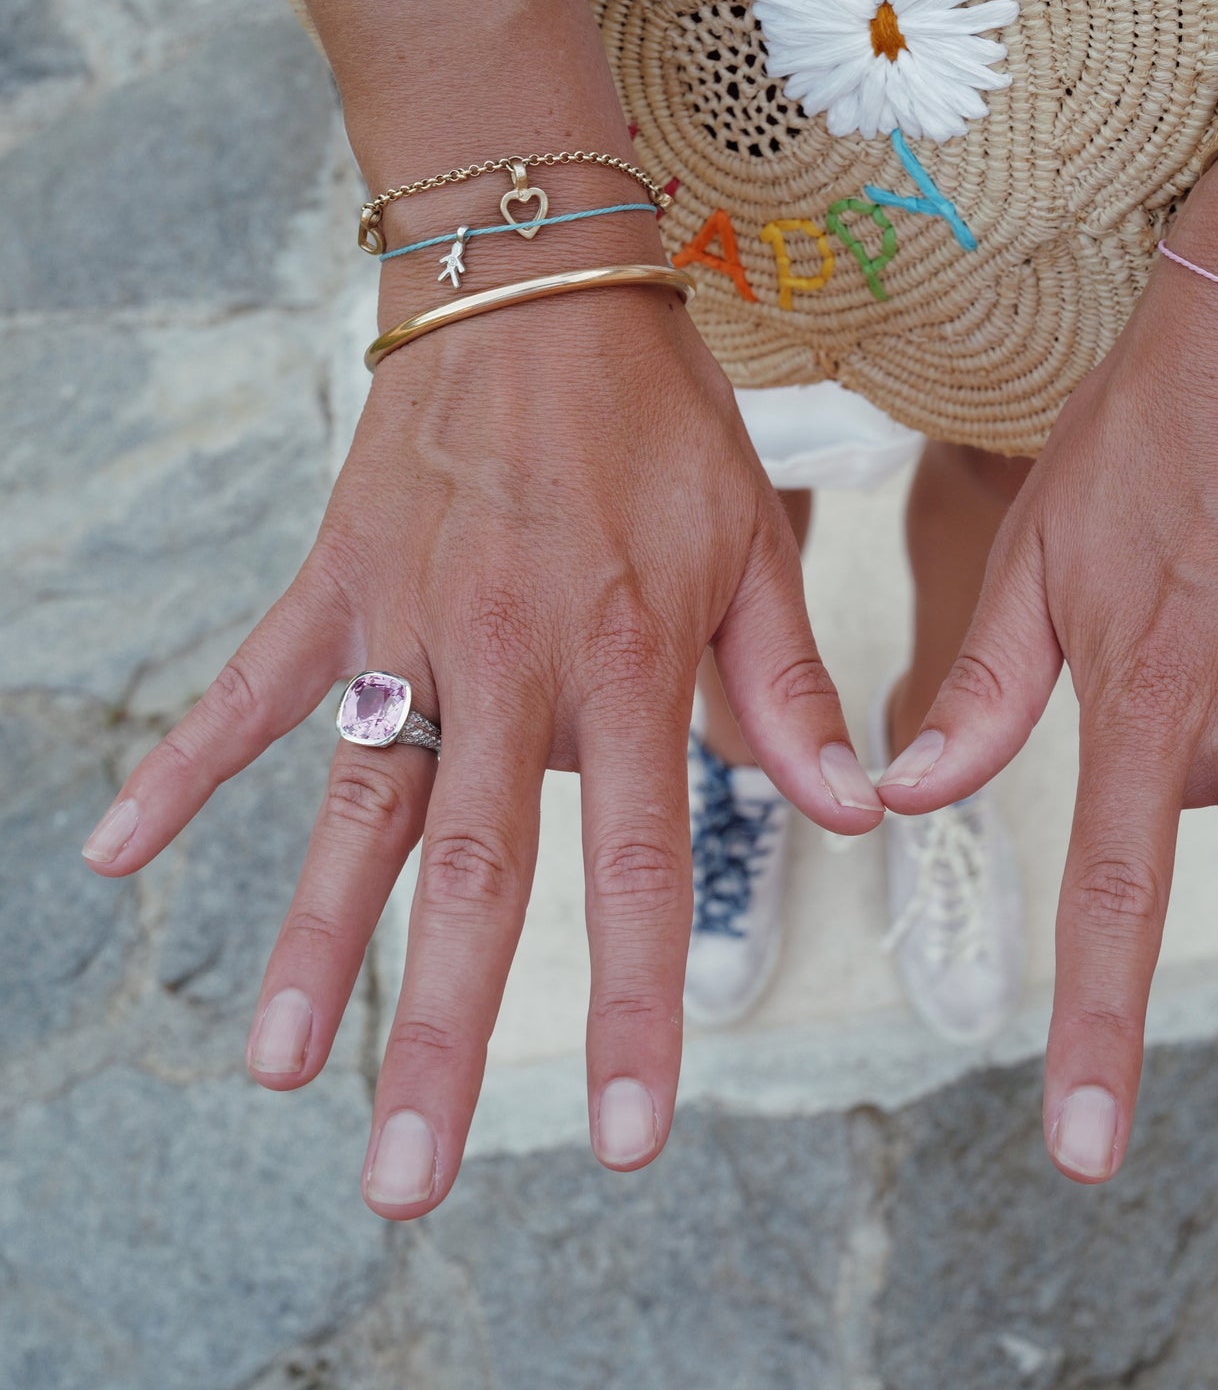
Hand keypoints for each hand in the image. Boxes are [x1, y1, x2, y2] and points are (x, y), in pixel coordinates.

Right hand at [81, 288, 881, 1216]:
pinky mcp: (335, 585)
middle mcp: (509, 660)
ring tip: (275, 1071)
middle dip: (441, 1030)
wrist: (542, 288)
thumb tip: (860, 813)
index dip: (637, 1004)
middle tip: (408, 1176)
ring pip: (355, 803)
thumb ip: (789, 688)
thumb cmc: (662, 425)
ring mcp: (407, 624)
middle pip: (472, 871)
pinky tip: (111, 852)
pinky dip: (186, 764)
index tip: (629, 1136)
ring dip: (312, 938)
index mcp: (626, 659)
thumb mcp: (751, 543)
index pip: (637, 863)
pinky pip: (249, 684)